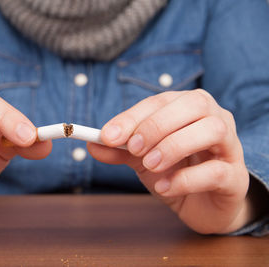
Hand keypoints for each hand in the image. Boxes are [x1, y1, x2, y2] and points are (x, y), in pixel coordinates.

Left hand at [88, 89, 249, 233]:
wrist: (201, 204)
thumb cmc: (175, 171)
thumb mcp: (142, 158)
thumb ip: (120, 150)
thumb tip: (93, 145)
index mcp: (188, 108)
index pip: (161, 101)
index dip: (133, 117)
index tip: (107, 135)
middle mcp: (214, 119)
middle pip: (194, 104)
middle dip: (157, 125)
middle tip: (134, 149)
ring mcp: (229, 147)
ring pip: (211, 130)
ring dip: (174, 146)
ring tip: (150, 165)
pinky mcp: (235, 177)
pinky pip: (216, 171)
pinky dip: (186, 179)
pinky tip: (165, 187)